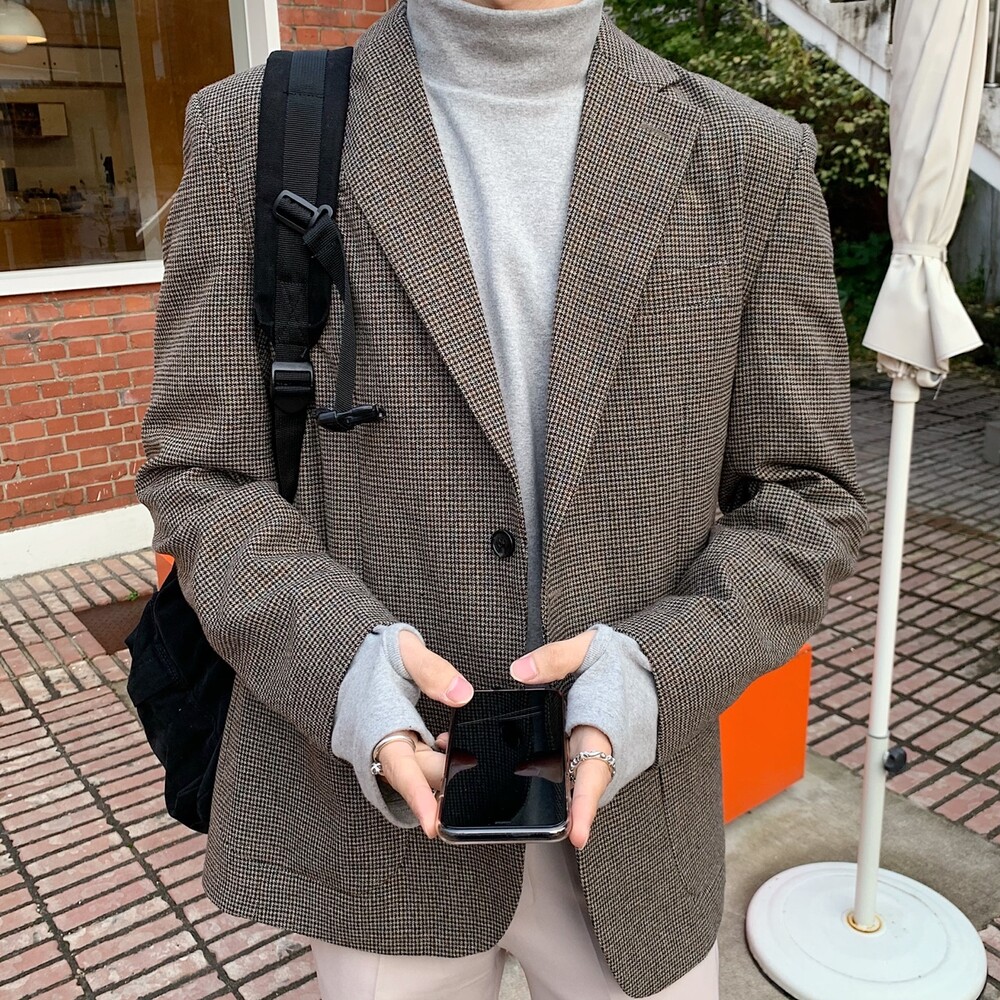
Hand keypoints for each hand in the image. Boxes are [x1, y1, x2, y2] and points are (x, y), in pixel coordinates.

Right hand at [375, 631, 474, 838]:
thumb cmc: (373, 654)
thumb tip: (462, 694)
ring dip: (445, 769)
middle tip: (475, 763)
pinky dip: (440, 761)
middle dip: (448, 776)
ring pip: (423, 773)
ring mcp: (390, 751)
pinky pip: (420, 766)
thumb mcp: (402, 651)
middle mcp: (381, 747)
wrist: (348, 658)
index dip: (418, 798)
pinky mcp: (398, 749)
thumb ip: (431, 670)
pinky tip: (450, 745)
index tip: (433, 824)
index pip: (402, 770)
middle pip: (421, 775)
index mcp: (378, 727)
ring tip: (467, 757)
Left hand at [509, 630, 610, 848]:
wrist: (650, 668)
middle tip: (521, 825)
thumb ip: (556, 658)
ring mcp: (600, 756)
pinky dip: (549, 776)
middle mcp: (605, 750)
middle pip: (578, 792)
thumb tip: (520, 672)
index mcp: (605, 728)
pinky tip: (516, 771)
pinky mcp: (594, 754)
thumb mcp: (590, 649)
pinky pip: (572, 773)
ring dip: (547, 794)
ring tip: (503, 796)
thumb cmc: (622, 661)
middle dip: (554, 810)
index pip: (594, 773)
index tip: (576, 835)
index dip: (584, 807)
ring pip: (572, 785)